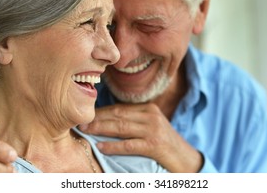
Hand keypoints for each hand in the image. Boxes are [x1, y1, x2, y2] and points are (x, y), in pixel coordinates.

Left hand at [79, 103, 202, 171]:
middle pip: (118, 115)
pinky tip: (101, 147)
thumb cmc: (164, 144)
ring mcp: (153, 130)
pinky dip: (113, 146)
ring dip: (101, 129)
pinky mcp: (154, 145)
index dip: (101, 112)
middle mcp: (151, 116)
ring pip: (121, 127)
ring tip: (86, 131)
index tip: (86, 115)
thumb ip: (133, 121)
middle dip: (97, 119)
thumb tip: (106, 121)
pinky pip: (128, 145)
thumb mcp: (151, 127)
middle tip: (80, 122)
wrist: (185, 159)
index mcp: (148, 109)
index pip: (119, 108)